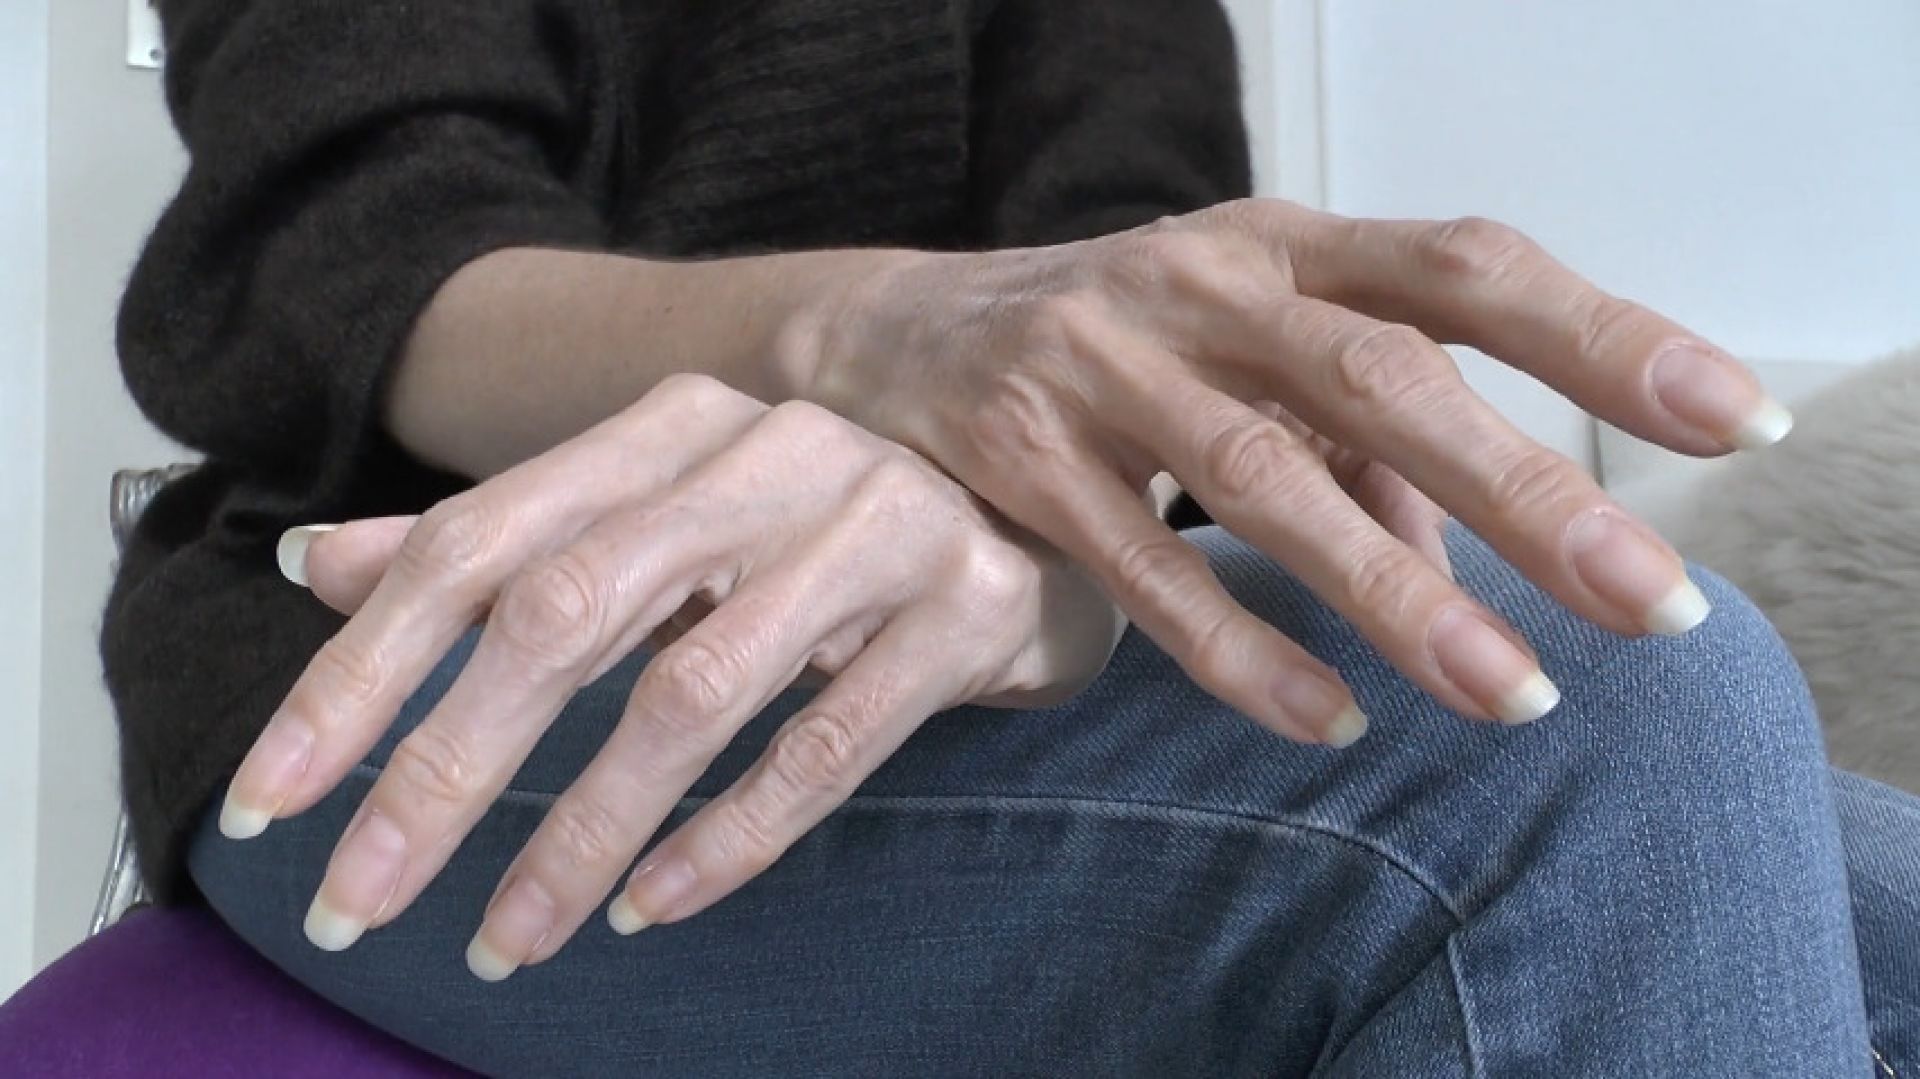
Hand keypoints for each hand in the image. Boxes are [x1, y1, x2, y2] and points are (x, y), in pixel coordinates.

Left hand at [221, 374, 1123, 977]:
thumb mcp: (656, 521)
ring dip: (583, 832)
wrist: (1040, 508)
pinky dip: (731, 834)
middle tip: (355, 906)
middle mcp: (765, 454)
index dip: (359, 674)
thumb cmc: (814, 535)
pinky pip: (828, 740)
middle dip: (442, 771)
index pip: (475, 544)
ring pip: (694, 691)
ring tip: (507, 944)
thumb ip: (498, 541)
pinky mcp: (965, 607)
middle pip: (564, 613)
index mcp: (668, 426)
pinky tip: (653, 905)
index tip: (268, 805)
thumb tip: (311, 562)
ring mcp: (875, 525)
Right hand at [804, 200, 1788, 736]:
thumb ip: (1355, 441)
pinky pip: (1139, 565)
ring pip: (1264, 480)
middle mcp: (1195, 286)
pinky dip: (1237, 646)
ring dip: (1398, 596)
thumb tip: (1459, 554)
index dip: (1604, 336)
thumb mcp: (1241, 354)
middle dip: (1528, 491)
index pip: (1464, 268)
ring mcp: (1096, 365)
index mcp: (1276, 243)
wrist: (889, 335)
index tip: (1735, 423)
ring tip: (1512, 701)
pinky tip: (1326, 719)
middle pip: (1384, 375)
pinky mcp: (1014, 457)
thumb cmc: (1113, 344)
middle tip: (1651, 603)